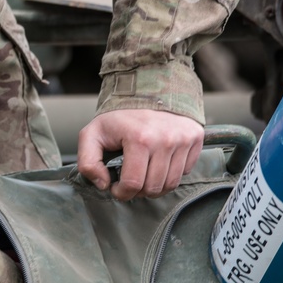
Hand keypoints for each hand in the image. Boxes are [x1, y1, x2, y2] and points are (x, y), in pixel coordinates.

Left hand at [77, 109, 204, 200]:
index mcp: (139, 138)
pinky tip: (159, 162)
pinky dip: (171, 173)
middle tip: (130, 180)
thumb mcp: (91, 135)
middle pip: (154, 188)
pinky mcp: (195, 138)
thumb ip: (87, 163)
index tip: (116, 187)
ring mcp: (183, 138)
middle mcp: (165, 139)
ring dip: (156, 185)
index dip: (122, 193)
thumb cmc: (118, 117)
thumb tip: (103, 184)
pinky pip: (185, 172)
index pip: (134, 184)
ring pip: (171, 184)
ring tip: (144, 174)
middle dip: (138, 191)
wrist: (148, 90)